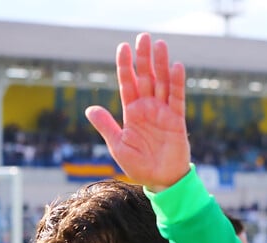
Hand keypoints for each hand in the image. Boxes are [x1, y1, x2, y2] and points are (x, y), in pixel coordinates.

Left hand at [85, 33, 190, 191]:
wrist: (160, 181)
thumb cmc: (138, 165)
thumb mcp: (118, 145)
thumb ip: (106, 126)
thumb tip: (90, 109)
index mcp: (132, 112)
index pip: (127, 84)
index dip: (125, 66)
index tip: (123, 47)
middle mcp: (148, 108)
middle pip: (145, 77)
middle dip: (144, 58)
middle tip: (143, 37)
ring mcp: (163, 112)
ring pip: (162, 83)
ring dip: (161, 64)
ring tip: (160, 45)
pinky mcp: (177, 120)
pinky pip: (177, 98)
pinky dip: (177, 83)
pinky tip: (175, 67)